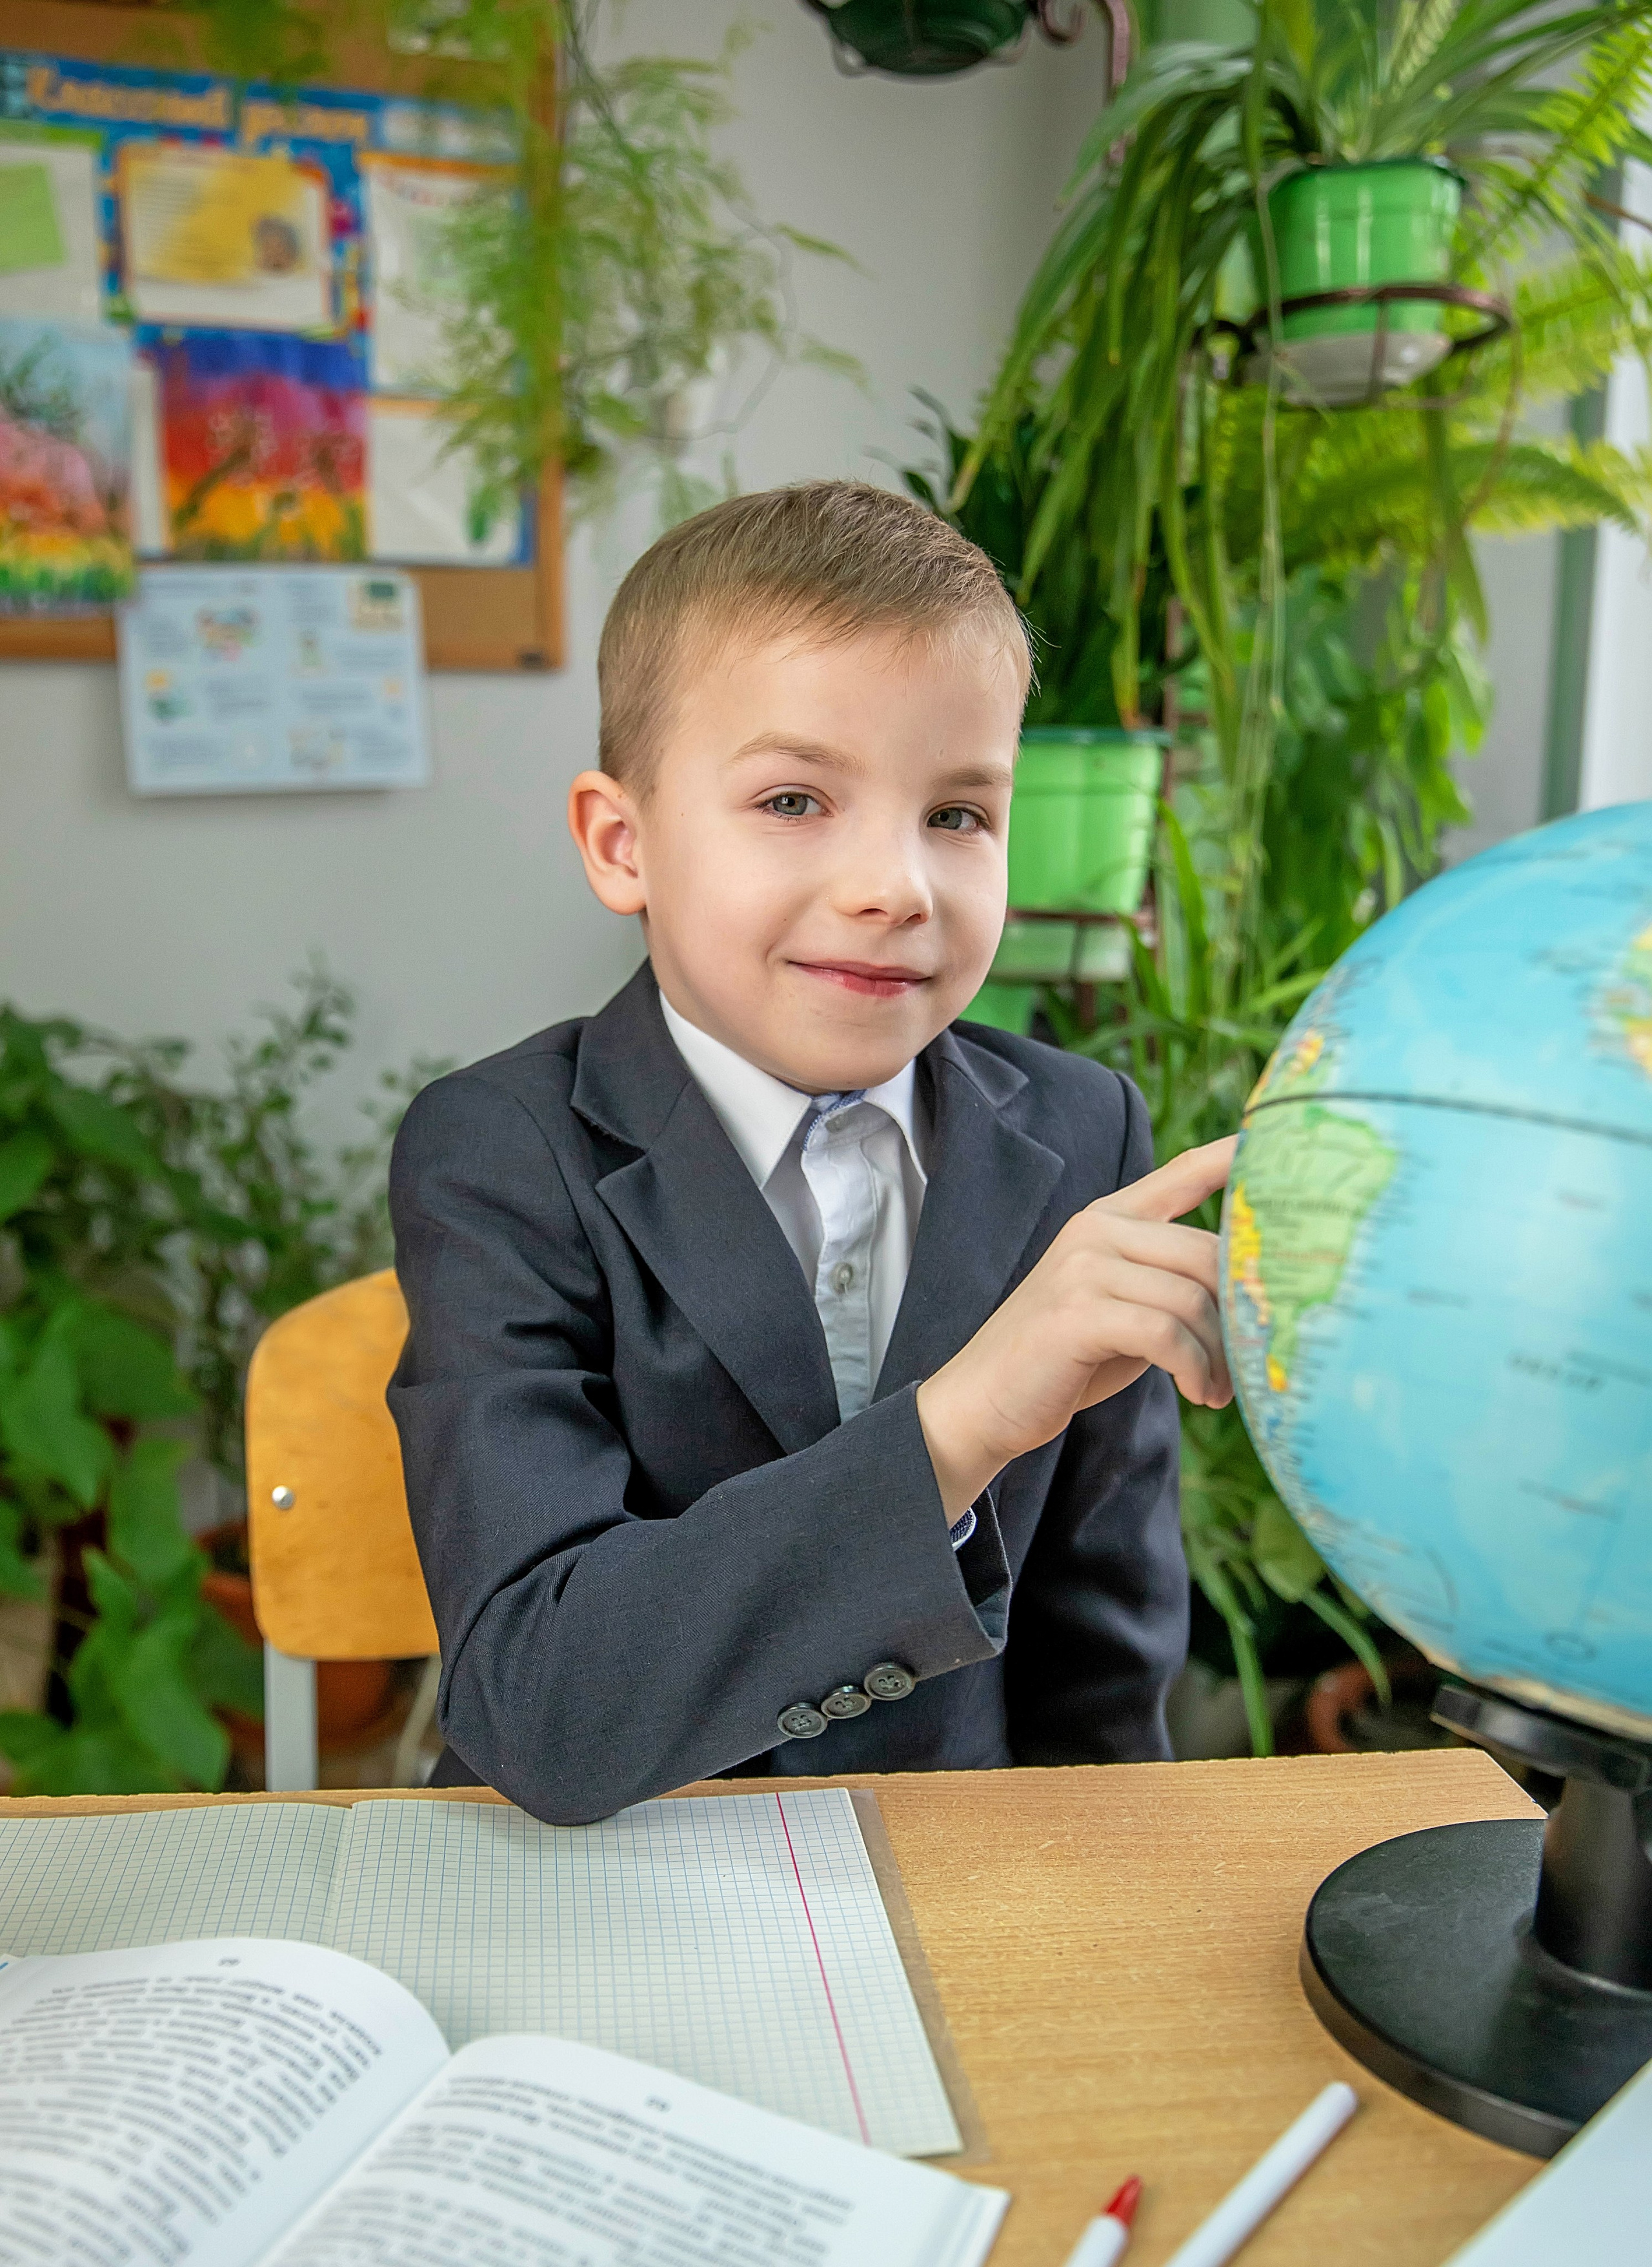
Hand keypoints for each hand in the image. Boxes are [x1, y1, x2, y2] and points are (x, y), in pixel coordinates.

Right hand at [916, 1136, 1236, 1523]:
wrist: (983, 1401)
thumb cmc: (1065, 1360)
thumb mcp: (1120, 1306)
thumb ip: (1168, 1282)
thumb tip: (1251, 1290)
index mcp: (1108, 1218)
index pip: (1183, 1172)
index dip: (1233, 1156)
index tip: (1277, 1141)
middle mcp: (1096, 1230)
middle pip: (1207, 1253)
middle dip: (1239, 1315)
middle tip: (1248, 1365)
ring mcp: (1084, 1268)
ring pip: (1192, 1299)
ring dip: (1219, 1356)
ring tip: (1218, 1391)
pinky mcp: (1078, 1313)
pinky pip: (1168, 1335)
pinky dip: (1195, 1371)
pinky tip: (1199, 1396)